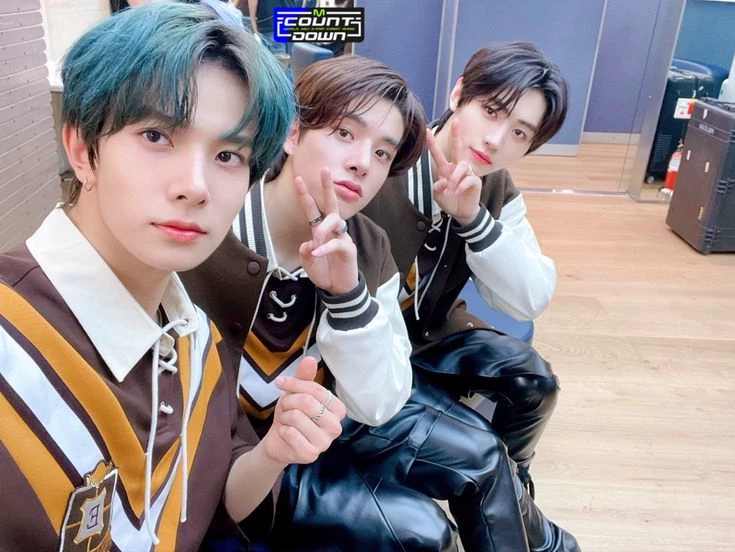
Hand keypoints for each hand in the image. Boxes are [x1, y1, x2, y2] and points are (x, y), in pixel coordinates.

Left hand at [262, 357, 345, 465]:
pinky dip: (283, 430)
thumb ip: (304, 377)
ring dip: (285, 417)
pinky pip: (291, 434)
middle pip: (307, 402)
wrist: (279, 440)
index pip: (316, 390)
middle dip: (288, 401)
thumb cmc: (292, 414)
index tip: (280, 383)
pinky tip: (286, 434)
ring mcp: (325, 443)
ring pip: (297, 417)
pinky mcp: (311, 454)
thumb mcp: (296, 393)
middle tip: (285, 407)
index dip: (294, 384)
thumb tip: (310, 359)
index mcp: (338, 409)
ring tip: (287, 421)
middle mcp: (336, 426)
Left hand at [295, 168, 358, 294]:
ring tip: (316, 241)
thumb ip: (306, 252)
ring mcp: (342, 238)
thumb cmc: (324, 272)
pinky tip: (317, 253)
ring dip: (322, 229)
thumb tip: (308, 243)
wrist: (338, 289)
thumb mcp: (309, 263)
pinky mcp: (349, 249)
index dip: (305, 195)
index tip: (298, 179)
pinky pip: (336, 243)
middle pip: (331, 204)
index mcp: (320, 231)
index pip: (313, 210)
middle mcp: (332, 230)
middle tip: (325, 170)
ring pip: (334, 221)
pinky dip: (325, 248)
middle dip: (328, 187)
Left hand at [426, 121, 482, 225]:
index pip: (438, 154)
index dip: (432, 143)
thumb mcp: (438, 196)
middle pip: (457, 148)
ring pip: (462, 166)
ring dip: (455, 177)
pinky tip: (458, 191)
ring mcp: (467, 173)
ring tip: (452, 188)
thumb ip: (437, 188)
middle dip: (456, 134)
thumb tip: (443, 182)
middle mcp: (456, 167)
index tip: (427, 131)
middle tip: (456, 121)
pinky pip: (469, 179)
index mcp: (445, 169)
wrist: (461, 212)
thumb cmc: (449, 201)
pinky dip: (461, 186)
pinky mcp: (475, 180)